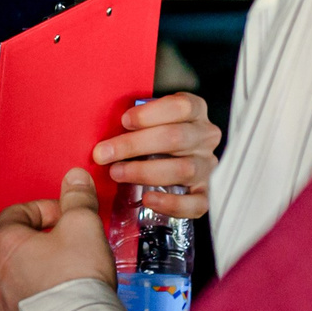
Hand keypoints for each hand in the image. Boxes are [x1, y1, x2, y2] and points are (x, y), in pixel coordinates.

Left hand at [0, 168, 117, 310]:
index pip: (17, 213)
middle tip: (69, 249)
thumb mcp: (84, 226)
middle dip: (41, 245)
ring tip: (66, 282)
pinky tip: (57, 308)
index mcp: (5, 244)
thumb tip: (75, 181)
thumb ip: (78, 199)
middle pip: (15, 249)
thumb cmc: (77, 285)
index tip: (64, 216)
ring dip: (36, 278)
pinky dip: (35, 308)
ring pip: (14, 282)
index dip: (45, 210)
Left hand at [93, 92, 220, 219]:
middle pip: (175, 138)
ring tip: (117, 173)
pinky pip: (196, 203)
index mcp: (195, 111)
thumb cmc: (154, 134)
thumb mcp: (148, 119)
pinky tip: (148, 199)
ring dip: (144, 172)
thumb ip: (135, 122)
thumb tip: (105, 135)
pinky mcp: (205, 193)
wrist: (172, 157)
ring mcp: (207, 166)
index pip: (181, 106)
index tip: (124, 121)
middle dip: (134, 145)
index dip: (151, 113)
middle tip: (104, 153)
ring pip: (183, 169)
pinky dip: (171, 203)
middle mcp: (205, 137)